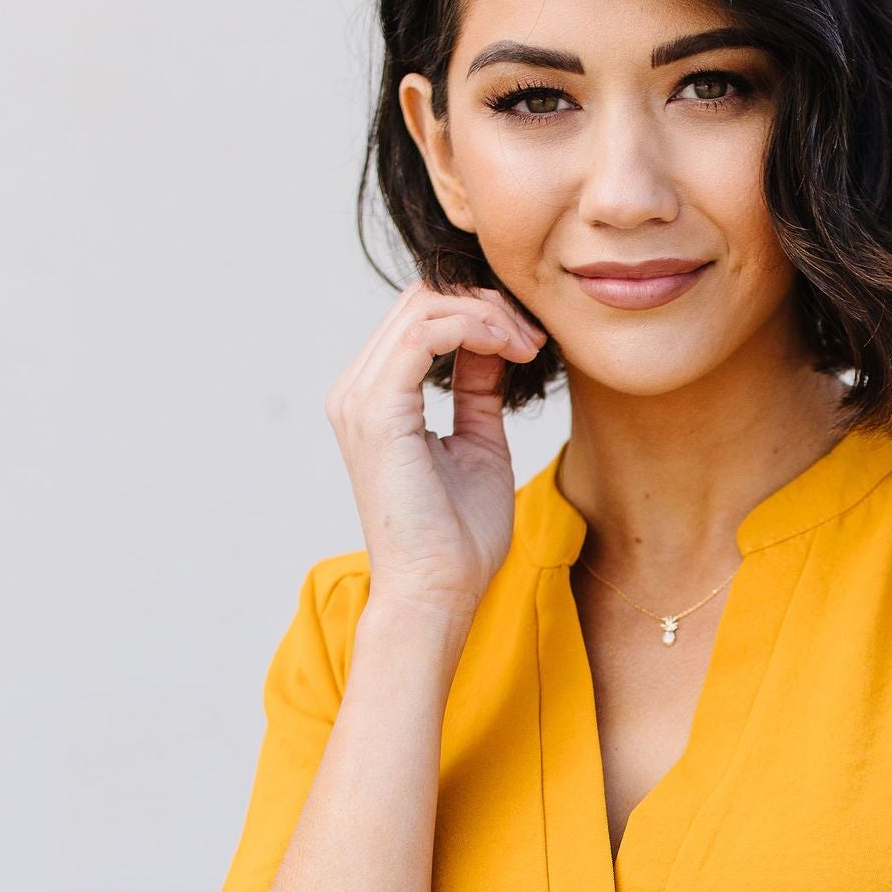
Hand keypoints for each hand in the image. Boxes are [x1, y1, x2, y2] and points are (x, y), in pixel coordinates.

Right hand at [324, 281, 545, 625]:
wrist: (438, 592)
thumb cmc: (458, 538)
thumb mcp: (480, 443)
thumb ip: (477, 390)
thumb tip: (493, 344)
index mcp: (375, 399)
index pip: (420, 316)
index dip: (480, 312)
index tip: (531, 342)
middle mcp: (356, 391)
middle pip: (420, 300)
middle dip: (487, 305)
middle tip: (534, 339)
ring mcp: (359, 399)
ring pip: (423, 306)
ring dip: (488, 315)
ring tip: (528, 346)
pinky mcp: (376, 411)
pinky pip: (425, 333)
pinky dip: (476, 328)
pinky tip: (512, 349)